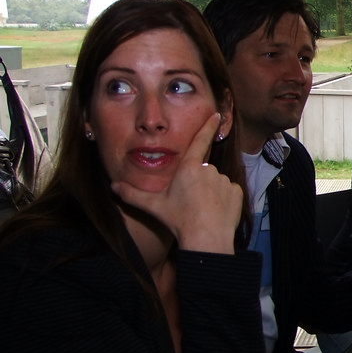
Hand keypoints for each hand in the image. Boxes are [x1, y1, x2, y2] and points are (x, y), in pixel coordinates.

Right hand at [111, 113, 241, 253]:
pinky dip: (223, 200)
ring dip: (210, 192)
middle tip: (190, 202)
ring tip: (202, 209)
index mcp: (189, 168)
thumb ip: (132, 195)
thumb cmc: (179, 220)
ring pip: (216, 182)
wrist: (206, 238)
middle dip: (197, 183)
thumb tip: (113, 187)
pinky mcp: (236, 193)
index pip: (200, 140)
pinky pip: (228, 192)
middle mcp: (209, 170)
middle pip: (202, 172)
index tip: (216, 114)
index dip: (208, 126)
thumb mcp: (153, 206)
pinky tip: (215, 212)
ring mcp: (224, 181)